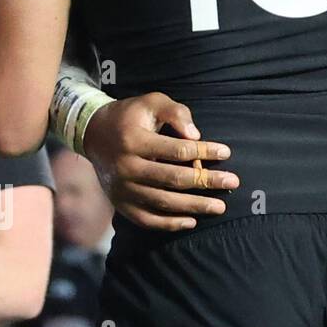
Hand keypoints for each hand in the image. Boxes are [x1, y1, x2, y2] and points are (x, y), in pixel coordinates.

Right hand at [82, 94, 238, 230]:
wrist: (94, 133)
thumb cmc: (131, 116)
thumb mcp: (152, 102)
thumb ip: (176, 113)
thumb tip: (196, 135)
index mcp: (134, 141)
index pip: (176, 150)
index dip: (204, 151)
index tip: (226, 152)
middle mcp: (126, 168)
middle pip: (173, 179)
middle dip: (206, 181)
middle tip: (233, 181)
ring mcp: (122, 189)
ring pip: (162, 202)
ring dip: (194, 206)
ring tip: (220, 206)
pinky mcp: (120, 203)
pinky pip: (146, 219)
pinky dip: (169, 224)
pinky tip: (192, 222)